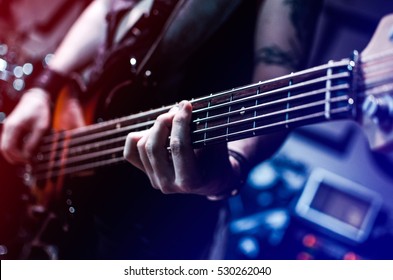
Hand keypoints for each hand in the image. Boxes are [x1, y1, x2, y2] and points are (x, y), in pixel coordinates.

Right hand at [0, 88, 51, 163]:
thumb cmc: (40, 111)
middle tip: (28, 163)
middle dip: (15, 158)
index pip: (9, 148)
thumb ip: (33, 142)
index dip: (18, 158)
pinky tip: (26, 151)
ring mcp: (8, 128)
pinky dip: (16, 148)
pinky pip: (10, 142)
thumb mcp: (41, 128)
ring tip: (28, 158)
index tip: (29, 161)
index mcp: (13, 128)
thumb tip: (27, 155)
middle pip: (5, 149)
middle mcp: (8, 128)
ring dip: (15, 154)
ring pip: (6, 146)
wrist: (36, 98)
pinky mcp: (12, 128)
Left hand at [123, 100, 239, 196]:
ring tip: (169, 118)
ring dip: (154, 128)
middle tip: (176, 109)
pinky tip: (152, 130)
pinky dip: (137, 138)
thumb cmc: (216, 159)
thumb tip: (184, 106)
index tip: (186, 105)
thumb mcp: (216, 145)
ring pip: (142, 147)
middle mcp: (169, 185)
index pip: (179, 147)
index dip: (181, 122)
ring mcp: (156, 181)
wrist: (212, 179)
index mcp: (189, 181)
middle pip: (154, 146)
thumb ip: (203, 128)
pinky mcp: (148, 175)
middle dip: (163, 122)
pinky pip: (131, 153)